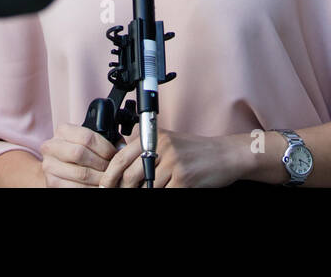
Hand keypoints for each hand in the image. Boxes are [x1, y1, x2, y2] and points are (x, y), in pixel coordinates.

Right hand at [38, 123, 117, 187]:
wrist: (60, 167)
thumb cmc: (79, 154)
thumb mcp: (87, 142)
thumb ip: (103, 141)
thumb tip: (122, 148)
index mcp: (62, 131)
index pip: (87, 137)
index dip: (105, 147)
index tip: (115, 155)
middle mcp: (51, 146)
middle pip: (80, 153)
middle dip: (101, 163)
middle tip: (112, 169)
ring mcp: (49, 165)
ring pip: (81, 173)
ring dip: (99, 178)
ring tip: (108, 178)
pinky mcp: (51, 182)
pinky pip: (75, 187)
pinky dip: (91, 188)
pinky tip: (98, 186)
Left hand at [100, 127, 243, 187]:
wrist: (225, 155)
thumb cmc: (197, 152)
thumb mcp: (170, 142)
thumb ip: (148, 148)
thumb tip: (122, 163)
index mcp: (156, 136)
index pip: (122, 155)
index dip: (110, 174)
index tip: (105, 185)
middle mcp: (163, 147)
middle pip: (130, 174)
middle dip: (123, 189)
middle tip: (122, 192)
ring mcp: (174, 164)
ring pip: (147, 187)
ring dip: (145, 192)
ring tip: (152, 189)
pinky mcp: (184, 180)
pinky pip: (164, 193)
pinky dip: (162, 194)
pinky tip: (169, 190)